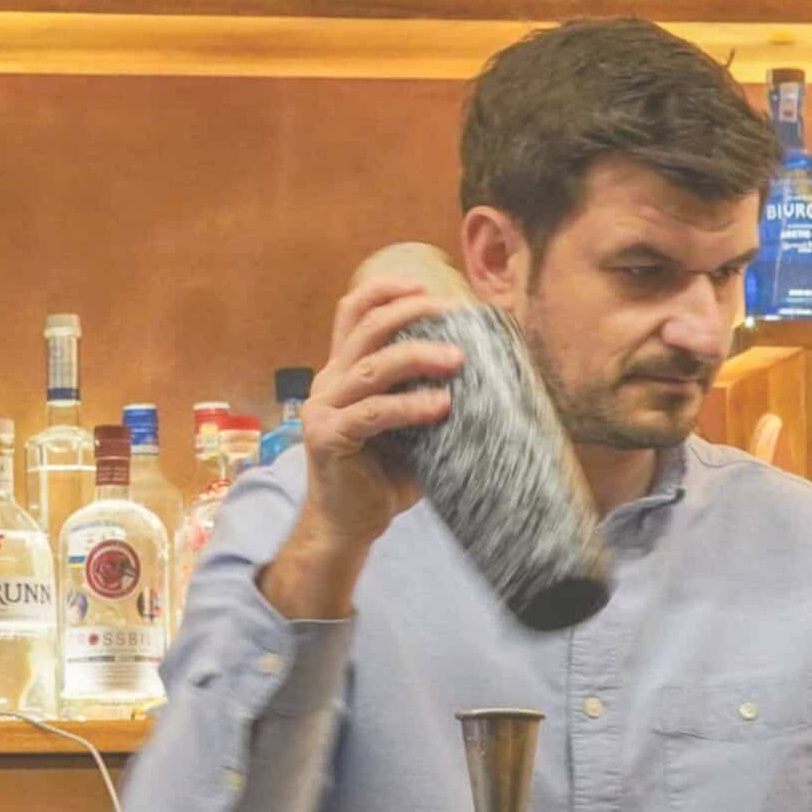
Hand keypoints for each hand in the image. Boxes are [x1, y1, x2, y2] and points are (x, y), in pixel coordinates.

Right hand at [257, 275, 461, 620]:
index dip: (385, 291)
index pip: (352, 313)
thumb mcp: (407, 426)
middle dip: (410, 315)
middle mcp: (327, 383)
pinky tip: (440, 406)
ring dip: (417, 356)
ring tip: (457, 360)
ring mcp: (323, 409)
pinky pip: (373, 413)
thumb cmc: (383, 475)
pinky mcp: (327, 438)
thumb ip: (426, 395)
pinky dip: (410, 406)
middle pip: (365, 329)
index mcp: (341, 372)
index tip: (424, 286)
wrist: (349, 525)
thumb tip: (488, 374)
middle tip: (451, 315)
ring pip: (372, 368)